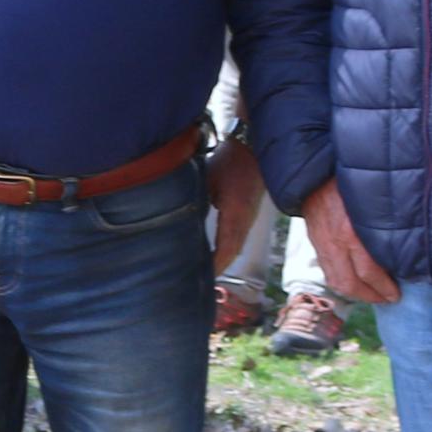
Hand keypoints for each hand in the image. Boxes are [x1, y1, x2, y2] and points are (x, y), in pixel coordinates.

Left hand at [203, 136, 263, 274]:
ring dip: (221, 261)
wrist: (255, 149)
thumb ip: (194, 198)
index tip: (201, 274)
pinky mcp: (247, 216)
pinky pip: (236, 239)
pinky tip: (212, 257)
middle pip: (231, 251)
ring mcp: (249, 219)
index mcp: (236, 211)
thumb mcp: (208, 177)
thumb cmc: (230, 161)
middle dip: (215, 268)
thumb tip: (176, 217)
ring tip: (202, 274)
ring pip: (235, 247)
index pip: (227, 245)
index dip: (215, 262)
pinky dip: (225, 251)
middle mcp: (246, 219)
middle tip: (197, 282)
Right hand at [300, 181, 400, 305]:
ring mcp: (322, 244)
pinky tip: (353, 279)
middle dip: (370, 296)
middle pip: (350, 284)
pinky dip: (341, 280)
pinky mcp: (315, 242)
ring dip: (355, 292)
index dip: (384, 288)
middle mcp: (335, 242)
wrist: (314, 170)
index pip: (369, 273)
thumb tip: (404, 245)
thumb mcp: (372, 198)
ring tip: (371, 293)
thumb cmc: (348, 179)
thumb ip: (385, 222)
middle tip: (386, 298)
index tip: (397, 294)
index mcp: (352, 232)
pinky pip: (327, 271)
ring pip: (336, 281)